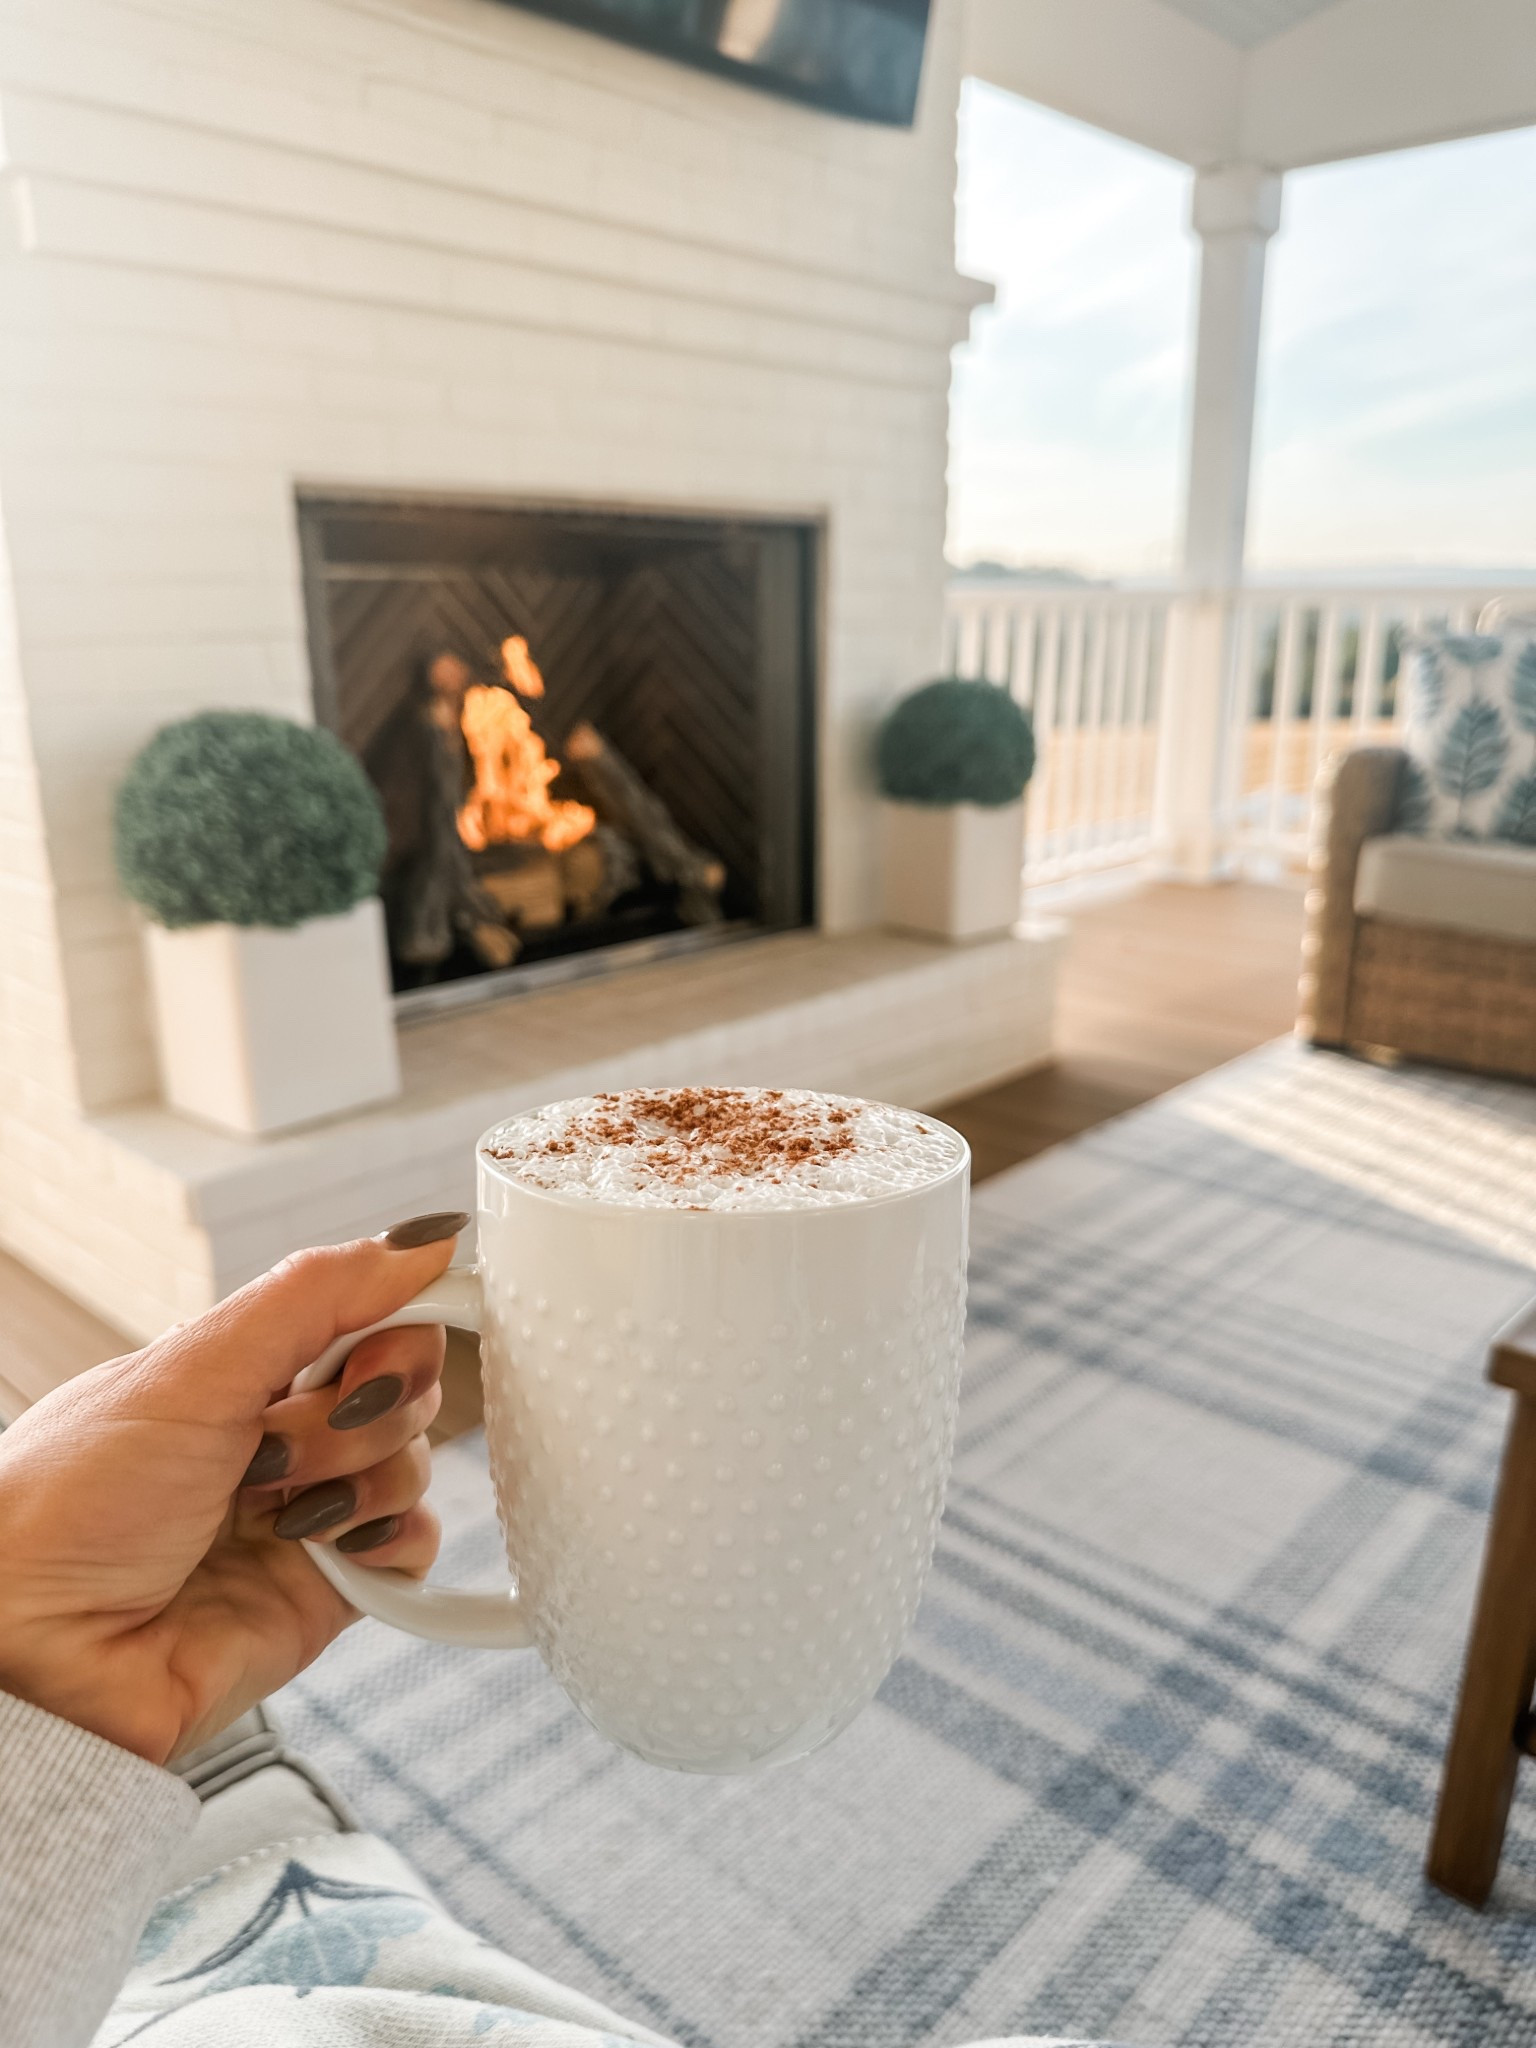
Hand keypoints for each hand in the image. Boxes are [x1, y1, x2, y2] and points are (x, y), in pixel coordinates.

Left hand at [0, 1220, 467, 1765]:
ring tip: (270, 1513)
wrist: (31, 1632)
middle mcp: (289, 1433)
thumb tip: (425, 1239)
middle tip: (271, 1446)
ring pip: (414, 1464)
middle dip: (352, 1415)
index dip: (396, 1331)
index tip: (371, 1351)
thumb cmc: (73, 1494)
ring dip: (354, 1481)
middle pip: (404, 1391)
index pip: (379, 1319)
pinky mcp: (330, 1589)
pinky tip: (328, 1546)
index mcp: (255, 1368)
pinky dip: (390, 1540)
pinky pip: (414, 1547)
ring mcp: (312, 1510)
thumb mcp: (199, 1363)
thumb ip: (319, 1292)